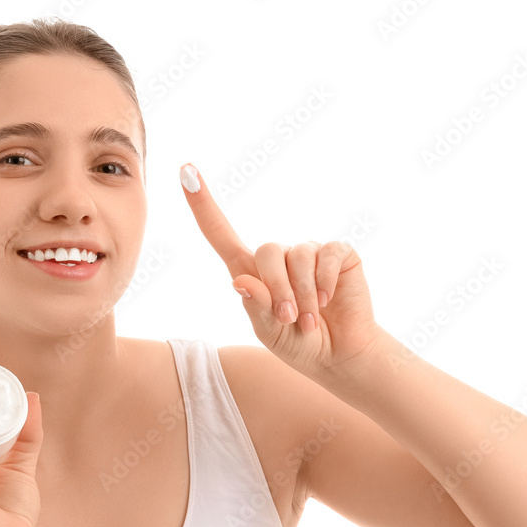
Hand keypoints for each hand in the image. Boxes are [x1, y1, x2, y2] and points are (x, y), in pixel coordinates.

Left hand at [180, 163, 383, 381]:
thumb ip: (256, 308)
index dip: (202, 204)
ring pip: (298, 256)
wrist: (340, 354)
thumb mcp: (269, 333)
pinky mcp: (337, 253)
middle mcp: (278, 257)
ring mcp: (308, 252)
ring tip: (310, 319)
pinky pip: (327, 255)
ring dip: (304, 293)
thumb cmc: (299, 343)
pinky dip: (325, 282)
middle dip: (278, 287)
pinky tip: (328, 300)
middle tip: (290, 317)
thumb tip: (240, 282)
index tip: (186, 171)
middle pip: (267, 250)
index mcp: (250, 272)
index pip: (220, 233)